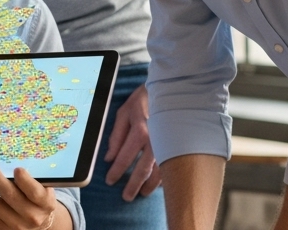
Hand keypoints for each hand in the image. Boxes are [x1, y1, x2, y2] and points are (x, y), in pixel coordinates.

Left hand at [0, 163, 64, 229]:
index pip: (35, 192)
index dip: (26, 182)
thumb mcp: (42, 191)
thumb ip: (31, 180)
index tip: (18, 170)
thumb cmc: (38, 201)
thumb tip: (5, 157)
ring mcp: (15, 225)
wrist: (38, 226)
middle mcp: (32, 216)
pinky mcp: (1, 229)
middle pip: (11, 197)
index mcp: (45, 203)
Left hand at [104, 83, 161, 199]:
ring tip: (142, 193)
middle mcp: (156, 140)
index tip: (110, 181)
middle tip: (126, 197)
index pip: (125, 157)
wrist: (169, 90)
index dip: (116, 171)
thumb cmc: (143, 101)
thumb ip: (116, 136)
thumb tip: (108, 157)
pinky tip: (158, 184)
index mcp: (140, 130)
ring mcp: (169, 144)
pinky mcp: (178, 145)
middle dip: (133, 185)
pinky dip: (164, 177)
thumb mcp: (123, 113)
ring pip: (160, 171)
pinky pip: (172, 166)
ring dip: (150, 185)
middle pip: (143, 169)